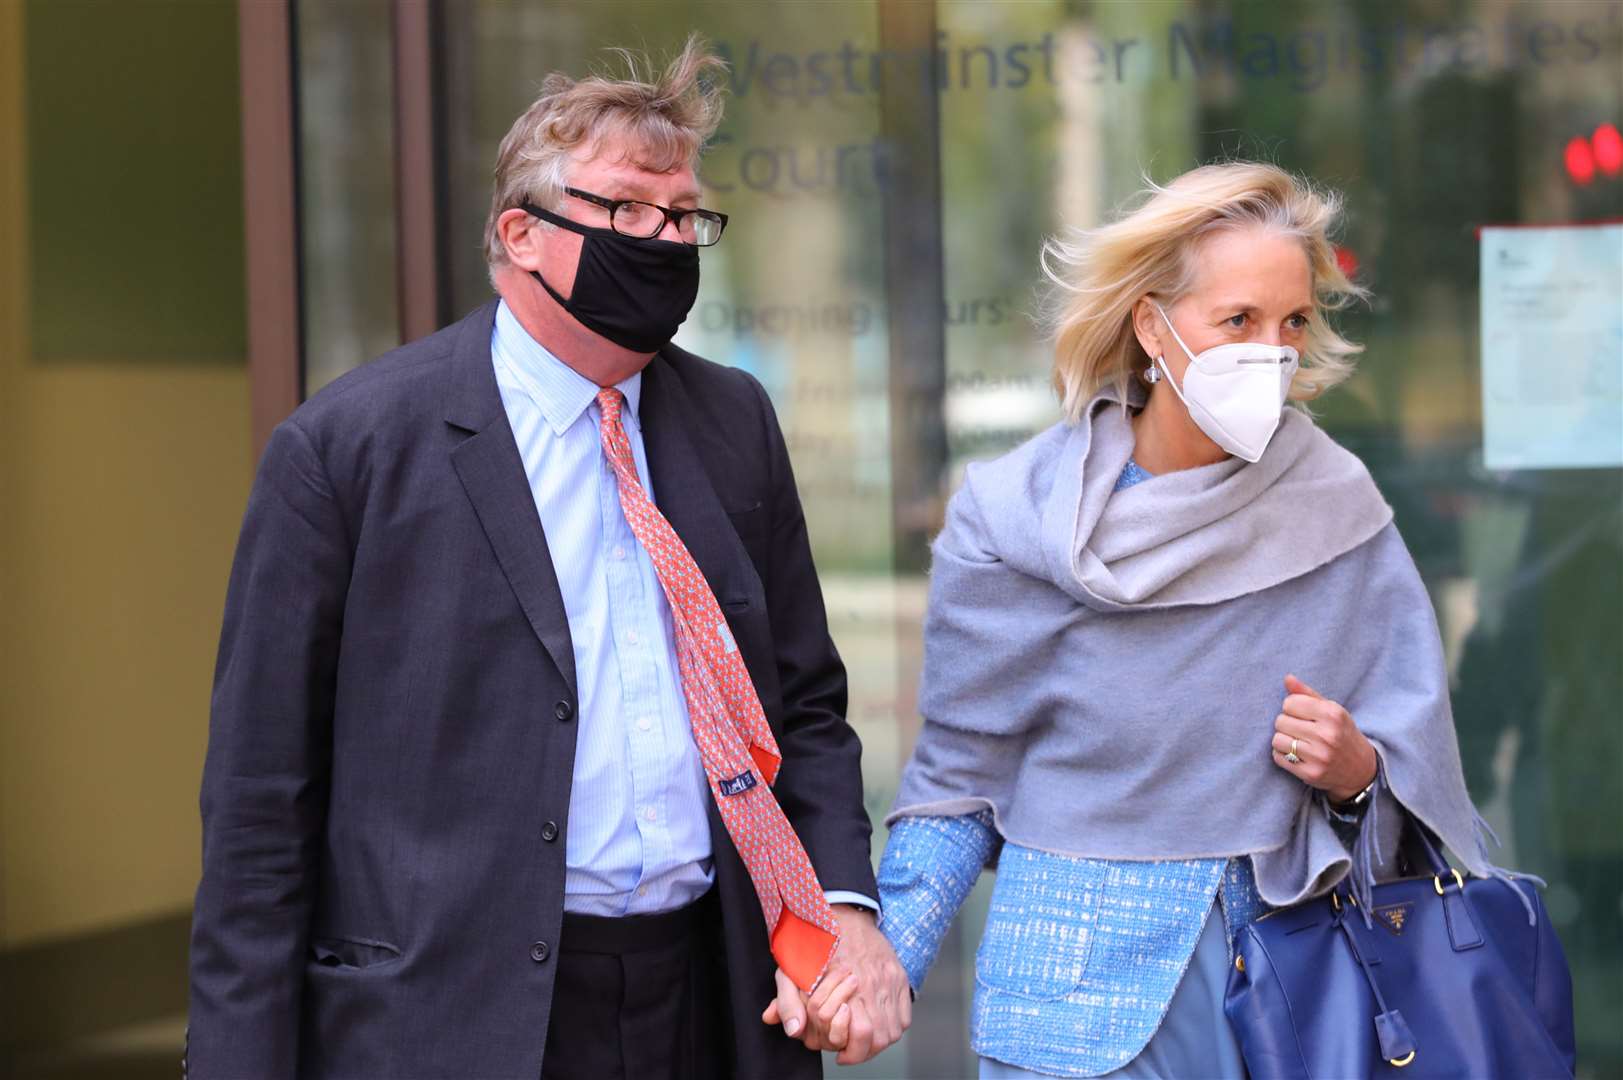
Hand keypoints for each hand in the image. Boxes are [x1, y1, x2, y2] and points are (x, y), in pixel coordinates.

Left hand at [759, 905, 911, 1064]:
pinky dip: (894, 1025)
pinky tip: (878, 1024)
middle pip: (880, 1037)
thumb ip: (788, 1002)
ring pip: (894, 1029)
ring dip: (880, 1040)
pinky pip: (904, 1015)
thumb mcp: (792, 969)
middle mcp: (873, 982)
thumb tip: (793, 1030)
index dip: (850, 1052)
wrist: (840, 910)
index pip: (861, 1034)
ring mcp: (889, 979)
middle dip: (865, 1051)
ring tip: (863, 1040)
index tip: (841, 1054)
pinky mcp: (898, 975)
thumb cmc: (814, 940)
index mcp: (846, 983)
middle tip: (851, 1050)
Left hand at [1271, 674, 1377, 802]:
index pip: (1289, 703)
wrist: (1361, 769)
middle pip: (1280, 721)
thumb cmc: (1341, 733)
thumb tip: (1287, 678)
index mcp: (1333, 714)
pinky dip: (1282, 755)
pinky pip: (1278, 757)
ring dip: (1283, 740)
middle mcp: (1327, 735)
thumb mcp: (1332, 710)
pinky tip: (1297, 755)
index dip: (1292, 708)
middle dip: (1287, 724)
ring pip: (1277, 740)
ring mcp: (1319, 756)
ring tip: (1298, 742)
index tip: (1302, 714)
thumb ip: (1307, 693)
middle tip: (1301, 730)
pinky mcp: (1310, 773)